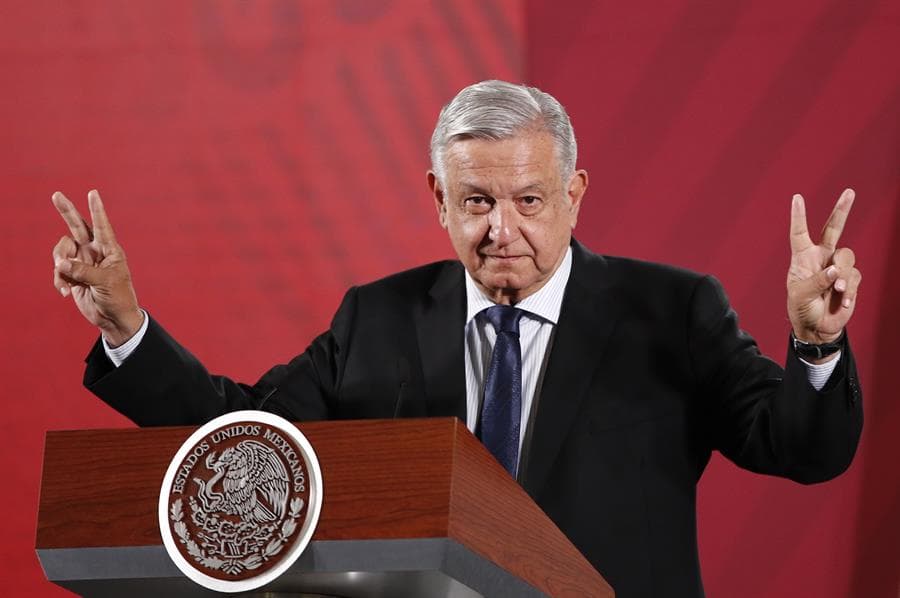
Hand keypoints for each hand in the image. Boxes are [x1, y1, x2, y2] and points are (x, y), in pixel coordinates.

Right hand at [52, 190, 142, 346]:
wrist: (112, 318)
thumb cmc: (117, 298)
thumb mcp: (104, 282)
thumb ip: (83, 271)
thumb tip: (61, 263)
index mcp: (110, 250)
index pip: (102, 226)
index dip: (97, 210)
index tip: (93, 193)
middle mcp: (95, 251)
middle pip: (77, 226)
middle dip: (67, 211)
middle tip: (56, 195)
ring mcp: (82, 261)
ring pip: (61, 251)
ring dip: (60, 266)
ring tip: (66, 283)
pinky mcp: (72, 273)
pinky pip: (58, 269)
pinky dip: (59, 280)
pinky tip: (67, 292)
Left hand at [787, 188, 861, 344]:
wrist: (817, 328)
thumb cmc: (802, 309)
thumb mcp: (800, 296)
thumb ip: (816, 281)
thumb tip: (835, 270)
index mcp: (802, 258)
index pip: (800, 233)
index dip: (799, 216)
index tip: (797, 198)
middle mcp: (821, 258)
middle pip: (833, 229)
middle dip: (842, 210)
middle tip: (849, 192)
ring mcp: (837, 268)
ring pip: (847, 257)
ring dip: (842, 276)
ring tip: (836, 292)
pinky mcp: (850, 280)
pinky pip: (854, 277)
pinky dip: (849, 290)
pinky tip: (842, 302)